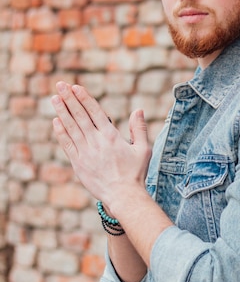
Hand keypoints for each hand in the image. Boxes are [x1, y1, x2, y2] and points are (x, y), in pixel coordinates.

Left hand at [51, 82, 151, 211]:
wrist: (123, 196)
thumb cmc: (135, 173)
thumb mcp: (143, 149)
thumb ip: (139, 128)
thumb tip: (138, 110)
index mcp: (112, 136)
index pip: (95, 112)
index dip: (84, 98)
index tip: (76, 87)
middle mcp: (96, 142)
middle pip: (80, 116)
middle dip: (69, 99)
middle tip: (60, 86)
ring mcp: (86, 153)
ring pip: (71, 128)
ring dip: (62, 112)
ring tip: (54, 98)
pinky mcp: (79, 164)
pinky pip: (67, 145)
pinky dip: (61, 133)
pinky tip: (56, 122)